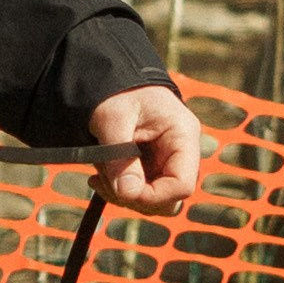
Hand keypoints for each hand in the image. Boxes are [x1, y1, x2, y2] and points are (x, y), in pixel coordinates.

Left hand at [86, 83, 205, 216]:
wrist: (113, 80)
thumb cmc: (116, 92)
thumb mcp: (112, 118)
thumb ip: (120, 157)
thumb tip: (128, 194)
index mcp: (183, 136)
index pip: (182, 185)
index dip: (153, 196)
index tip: (122, 190)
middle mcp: (182, 153)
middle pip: (170, 200)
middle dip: (136, 199)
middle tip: (104, 181)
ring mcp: (169, 163)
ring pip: (155, 202)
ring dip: (124, 195)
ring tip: (100, 171)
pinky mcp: (153, 168)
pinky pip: (142, 194)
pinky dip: (119, 191)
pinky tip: (100, 176)